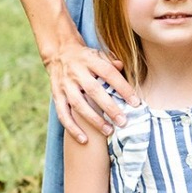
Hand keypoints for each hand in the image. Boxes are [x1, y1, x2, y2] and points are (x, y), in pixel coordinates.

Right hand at [45, 30, 139, 144]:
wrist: (59, 53)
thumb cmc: (86, 57)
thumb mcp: (99, 53)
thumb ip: (110, 62)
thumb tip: (122, 67)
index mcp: (90, 60)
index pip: (108, 73)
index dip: (122, 87)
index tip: (135, 102)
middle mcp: (76, 72)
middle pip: (93, 91)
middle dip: (109, 108)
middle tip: (123, 122)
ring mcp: (65, 85)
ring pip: (78, 104)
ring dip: (93, 120)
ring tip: (109, 131)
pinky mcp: (56, 95)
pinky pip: (63, 114)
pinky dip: (72, 128)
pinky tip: (84, 139)